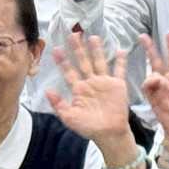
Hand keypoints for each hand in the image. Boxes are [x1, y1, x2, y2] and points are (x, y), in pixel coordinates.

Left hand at [44, 32, 136, 156]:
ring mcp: (104, 82)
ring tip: (93, 37)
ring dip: (96, 50)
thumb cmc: (88, 127)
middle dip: (78, 49)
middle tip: (73, 34)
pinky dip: (120, 61)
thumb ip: (58, 104)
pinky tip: (120, 49)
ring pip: (99, 62)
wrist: (109, 134)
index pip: (69, 71)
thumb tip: (47, 90)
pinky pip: (119, 70)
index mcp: (78, 89)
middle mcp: (90, 82)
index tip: (56, 49)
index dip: (63, 61)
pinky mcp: (117, 85)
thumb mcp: (69, 117)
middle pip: (83, 61)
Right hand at [139, 32, 168, 160]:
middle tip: (143, 36)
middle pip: (157, 62)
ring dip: (156, 74)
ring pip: (152, 74)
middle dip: (150, 49)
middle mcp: (167, 83)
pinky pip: (148, 86)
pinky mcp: (152, 99)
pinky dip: (151, 82)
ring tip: (161, 81)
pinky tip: (156, 83)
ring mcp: (158, 91)